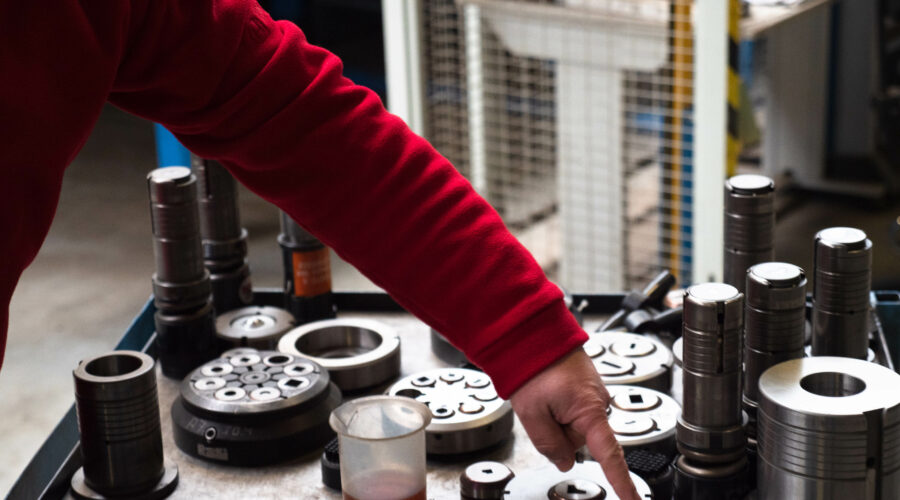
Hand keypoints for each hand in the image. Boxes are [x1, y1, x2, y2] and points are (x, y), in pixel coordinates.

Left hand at [509, 348, 639, 499]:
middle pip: (580, 439)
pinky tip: (546, 390)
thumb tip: (564, 461)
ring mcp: (594, 391)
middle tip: (540, 409)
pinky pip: (572, 407)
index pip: (609, 456)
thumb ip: (549, 444)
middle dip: (558, 432)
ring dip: (556, 416)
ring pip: (573, 424)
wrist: (531, 332)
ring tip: (542, 394)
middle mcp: (599, 400)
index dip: (622, 482)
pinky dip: (557, 405)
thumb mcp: (532, 414)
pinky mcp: (586, 385)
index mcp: (590, 409)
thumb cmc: (533, 364)